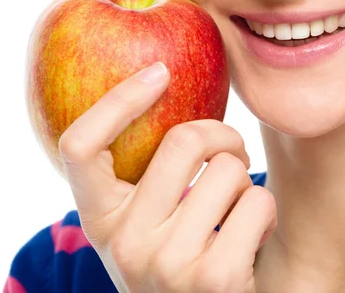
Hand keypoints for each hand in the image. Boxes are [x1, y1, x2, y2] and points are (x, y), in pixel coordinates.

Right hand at [58, 62, 276, 291]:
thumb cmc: (179, 258)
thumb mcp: (145, 223)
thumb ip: (145, 177)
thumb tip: (168, 79)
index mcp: (99, 221)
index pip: (79, 146)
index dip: (117, 100)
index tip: (159, 72)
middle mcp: (125, 244)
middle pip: (183, 140)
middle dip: (222, 133)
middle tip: (230, 150)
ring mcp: (168, 263)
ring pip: (229, 169)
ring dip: (244, 179)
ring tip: (236, 205)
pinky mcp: (217, 278)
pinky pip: (257, 201)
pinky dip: (264, 210)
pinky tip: (252, 235)